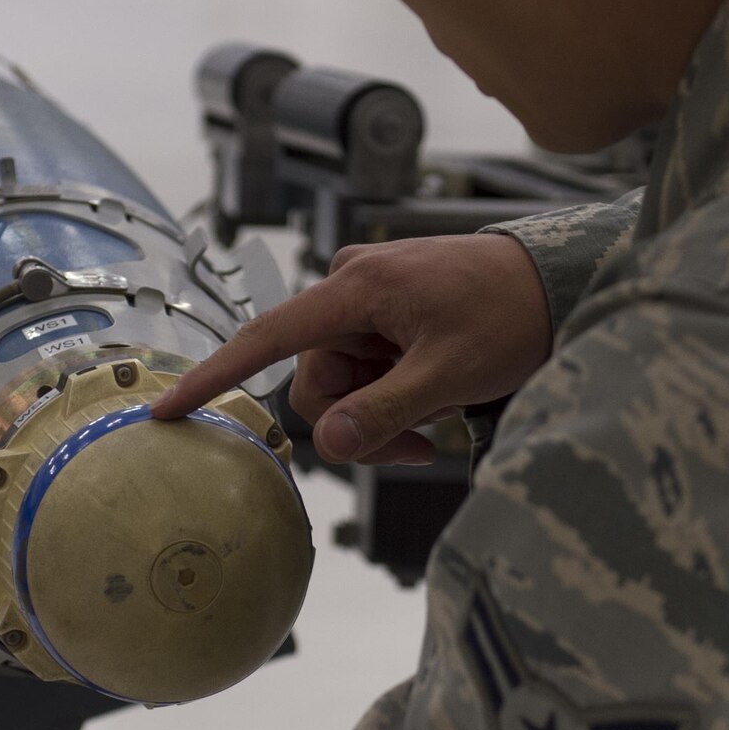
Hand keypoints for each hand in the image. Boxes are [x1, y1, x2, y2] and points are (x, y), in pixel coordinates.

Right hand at [153, 233, 552, 464]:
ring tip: (438, 425)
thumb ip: (384, 413)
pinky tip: (435, 403)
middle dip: (358, 424)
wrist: (563, 280)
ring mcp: (368, 299)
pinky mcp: (386, 311)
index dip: (212, 377)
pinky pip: (365, 369)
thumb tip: (329, 445)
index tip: (165, 410)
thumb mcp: (451, 376)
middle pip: (315, 381)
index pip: (265, 338)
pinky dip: (392, 398)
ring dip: (380, 416)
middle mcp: (351, 287)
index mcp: (357, 289)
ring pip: (341, 383)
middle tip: (421, 449)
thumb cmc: (513, 316)